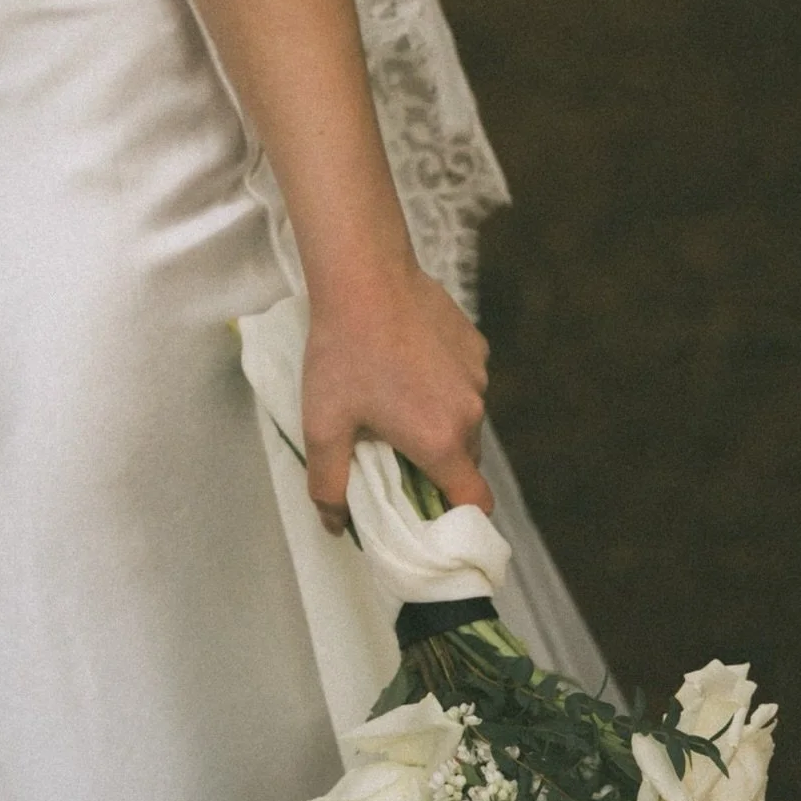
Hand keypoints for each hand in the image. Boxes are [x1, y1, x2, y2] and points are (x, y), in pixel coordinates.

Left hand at [301, 262, 493, 535]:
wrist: (364, 275)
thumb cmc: (342, 353)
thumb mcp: (322, 427)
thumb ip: (328, 485)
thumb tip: (335, 525)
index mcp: (441, 440)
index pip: (475, 502)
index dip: (457, 518)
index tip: (429, 515)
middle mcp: (471, 412)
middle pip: (465, 463)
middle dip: (435, 468)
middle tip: (392, 456)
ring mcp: (478, 377)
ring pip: (464, 422)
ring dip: (437, 426)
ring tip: (394, 404)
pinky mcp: (475, 347)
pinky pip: (464, 385)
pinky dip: (441, 390)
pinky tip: (405, 368)